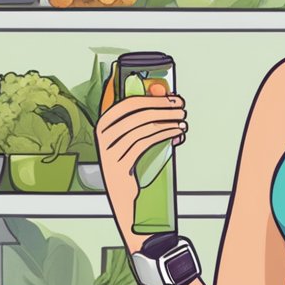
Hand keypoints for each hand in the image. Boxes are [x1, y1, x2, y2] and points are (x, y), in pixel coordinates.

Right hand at [96, 93, 186, 242]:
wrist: (121, 195)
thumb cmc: (129, 159)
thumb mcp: (134, 134)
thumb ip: (145, 111)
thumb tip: (160, 89)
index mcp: (104, 122)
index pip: (128, 103)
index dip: (152, 98)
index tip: (172, 97)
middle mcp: (102, 135)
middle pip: (137, 115)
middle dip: (163, 109)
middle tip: (181, 109)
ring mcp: (109, 150)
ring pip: (143, 129)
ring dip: (167, 123)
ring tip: (182, 122)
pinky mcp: (119, 164)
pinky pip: (144, 144)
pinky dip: (163, 135)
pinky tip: (176, 133)